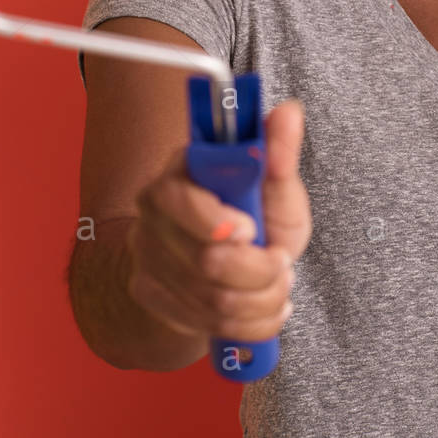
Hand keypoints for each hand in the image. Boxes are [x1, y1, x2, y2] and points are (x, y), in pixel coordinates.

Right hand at [126, 99, 311, 342]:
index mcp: (179, 173)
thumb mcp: (273, 186)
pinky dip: (252, 324)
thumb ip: (280, 154)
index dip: (219, 222)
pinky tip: (265, 307)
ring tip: (279, 284)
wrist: (218, 262)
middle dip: (260, 271)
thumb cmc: (251, 215)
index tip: (253, 230)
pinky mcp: (151, 294)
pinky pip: (208, 326)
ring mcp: (148, 257)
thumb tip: (289, 111)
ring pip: (213, 301)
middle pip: (206, 261)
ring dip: (263, 300)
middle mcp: (154, 213)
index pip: (181, 199)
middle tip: (283, 263)